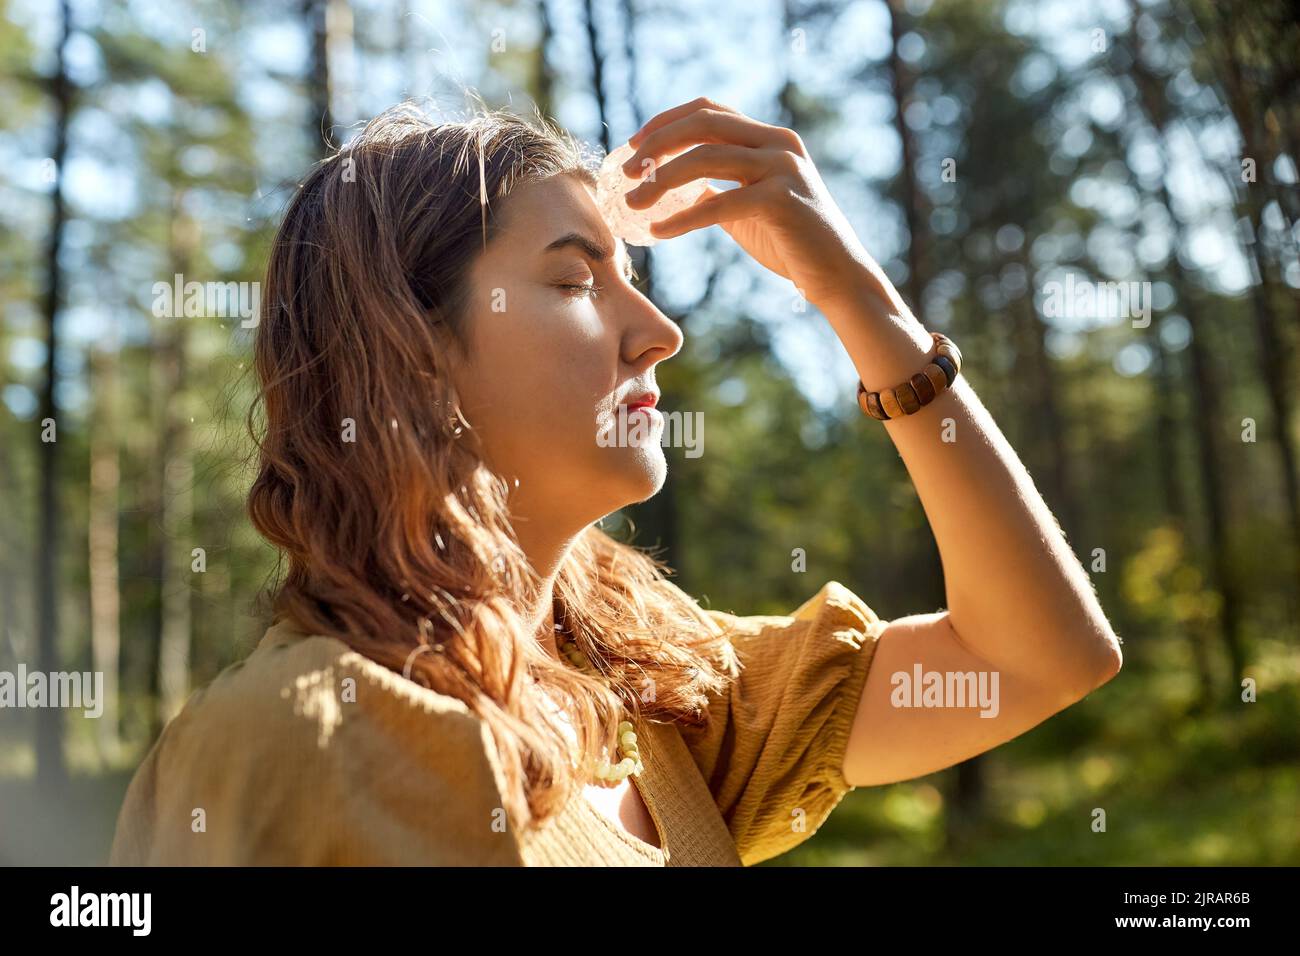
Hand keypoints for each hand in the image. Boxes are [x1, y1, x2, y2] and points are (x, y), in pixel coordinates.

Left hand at [622, 97, 873, 310]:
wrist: (837, 276)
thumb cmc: (791, 243)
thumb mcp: (749, 206)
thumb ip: (717, 188)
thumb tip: (671, 187)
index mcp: (769, 137)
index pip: (709, 110)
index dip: (667, 121)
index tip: (635, 145)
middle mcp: (778, 143)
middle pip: (703, 124)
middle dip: (657, 144)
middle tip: (626, 170)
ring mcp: (782, 168)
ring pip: (704, 159)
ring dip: (659, 181)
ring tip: (631, 205)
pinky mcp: (781, 201)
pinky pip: (717, 203)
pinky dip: (681, 218)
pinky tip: (657, 233)